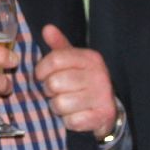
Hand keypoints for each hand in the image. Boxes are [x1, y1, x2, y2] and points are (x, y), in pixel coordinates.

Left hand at [34, 24, 116, 139]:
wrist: (108, 108)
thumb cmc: (83, 82)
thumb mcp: (73, 62)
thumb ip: (59, 46)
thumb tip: (47, 28)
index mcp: (90, 58)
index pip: (55, 59)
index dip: (41, 70)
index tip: (41, 76)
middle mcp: (98, 75)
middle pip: (55, 83)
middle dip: (49, 91)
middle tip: (56, 92)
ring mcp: (102, 96)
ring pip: (60, 104)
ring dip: (57, 107)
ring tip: (65, 104)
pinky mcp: (102, 115)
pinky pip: (71, 121)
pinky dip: (68, 121)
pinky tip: (75, 115)